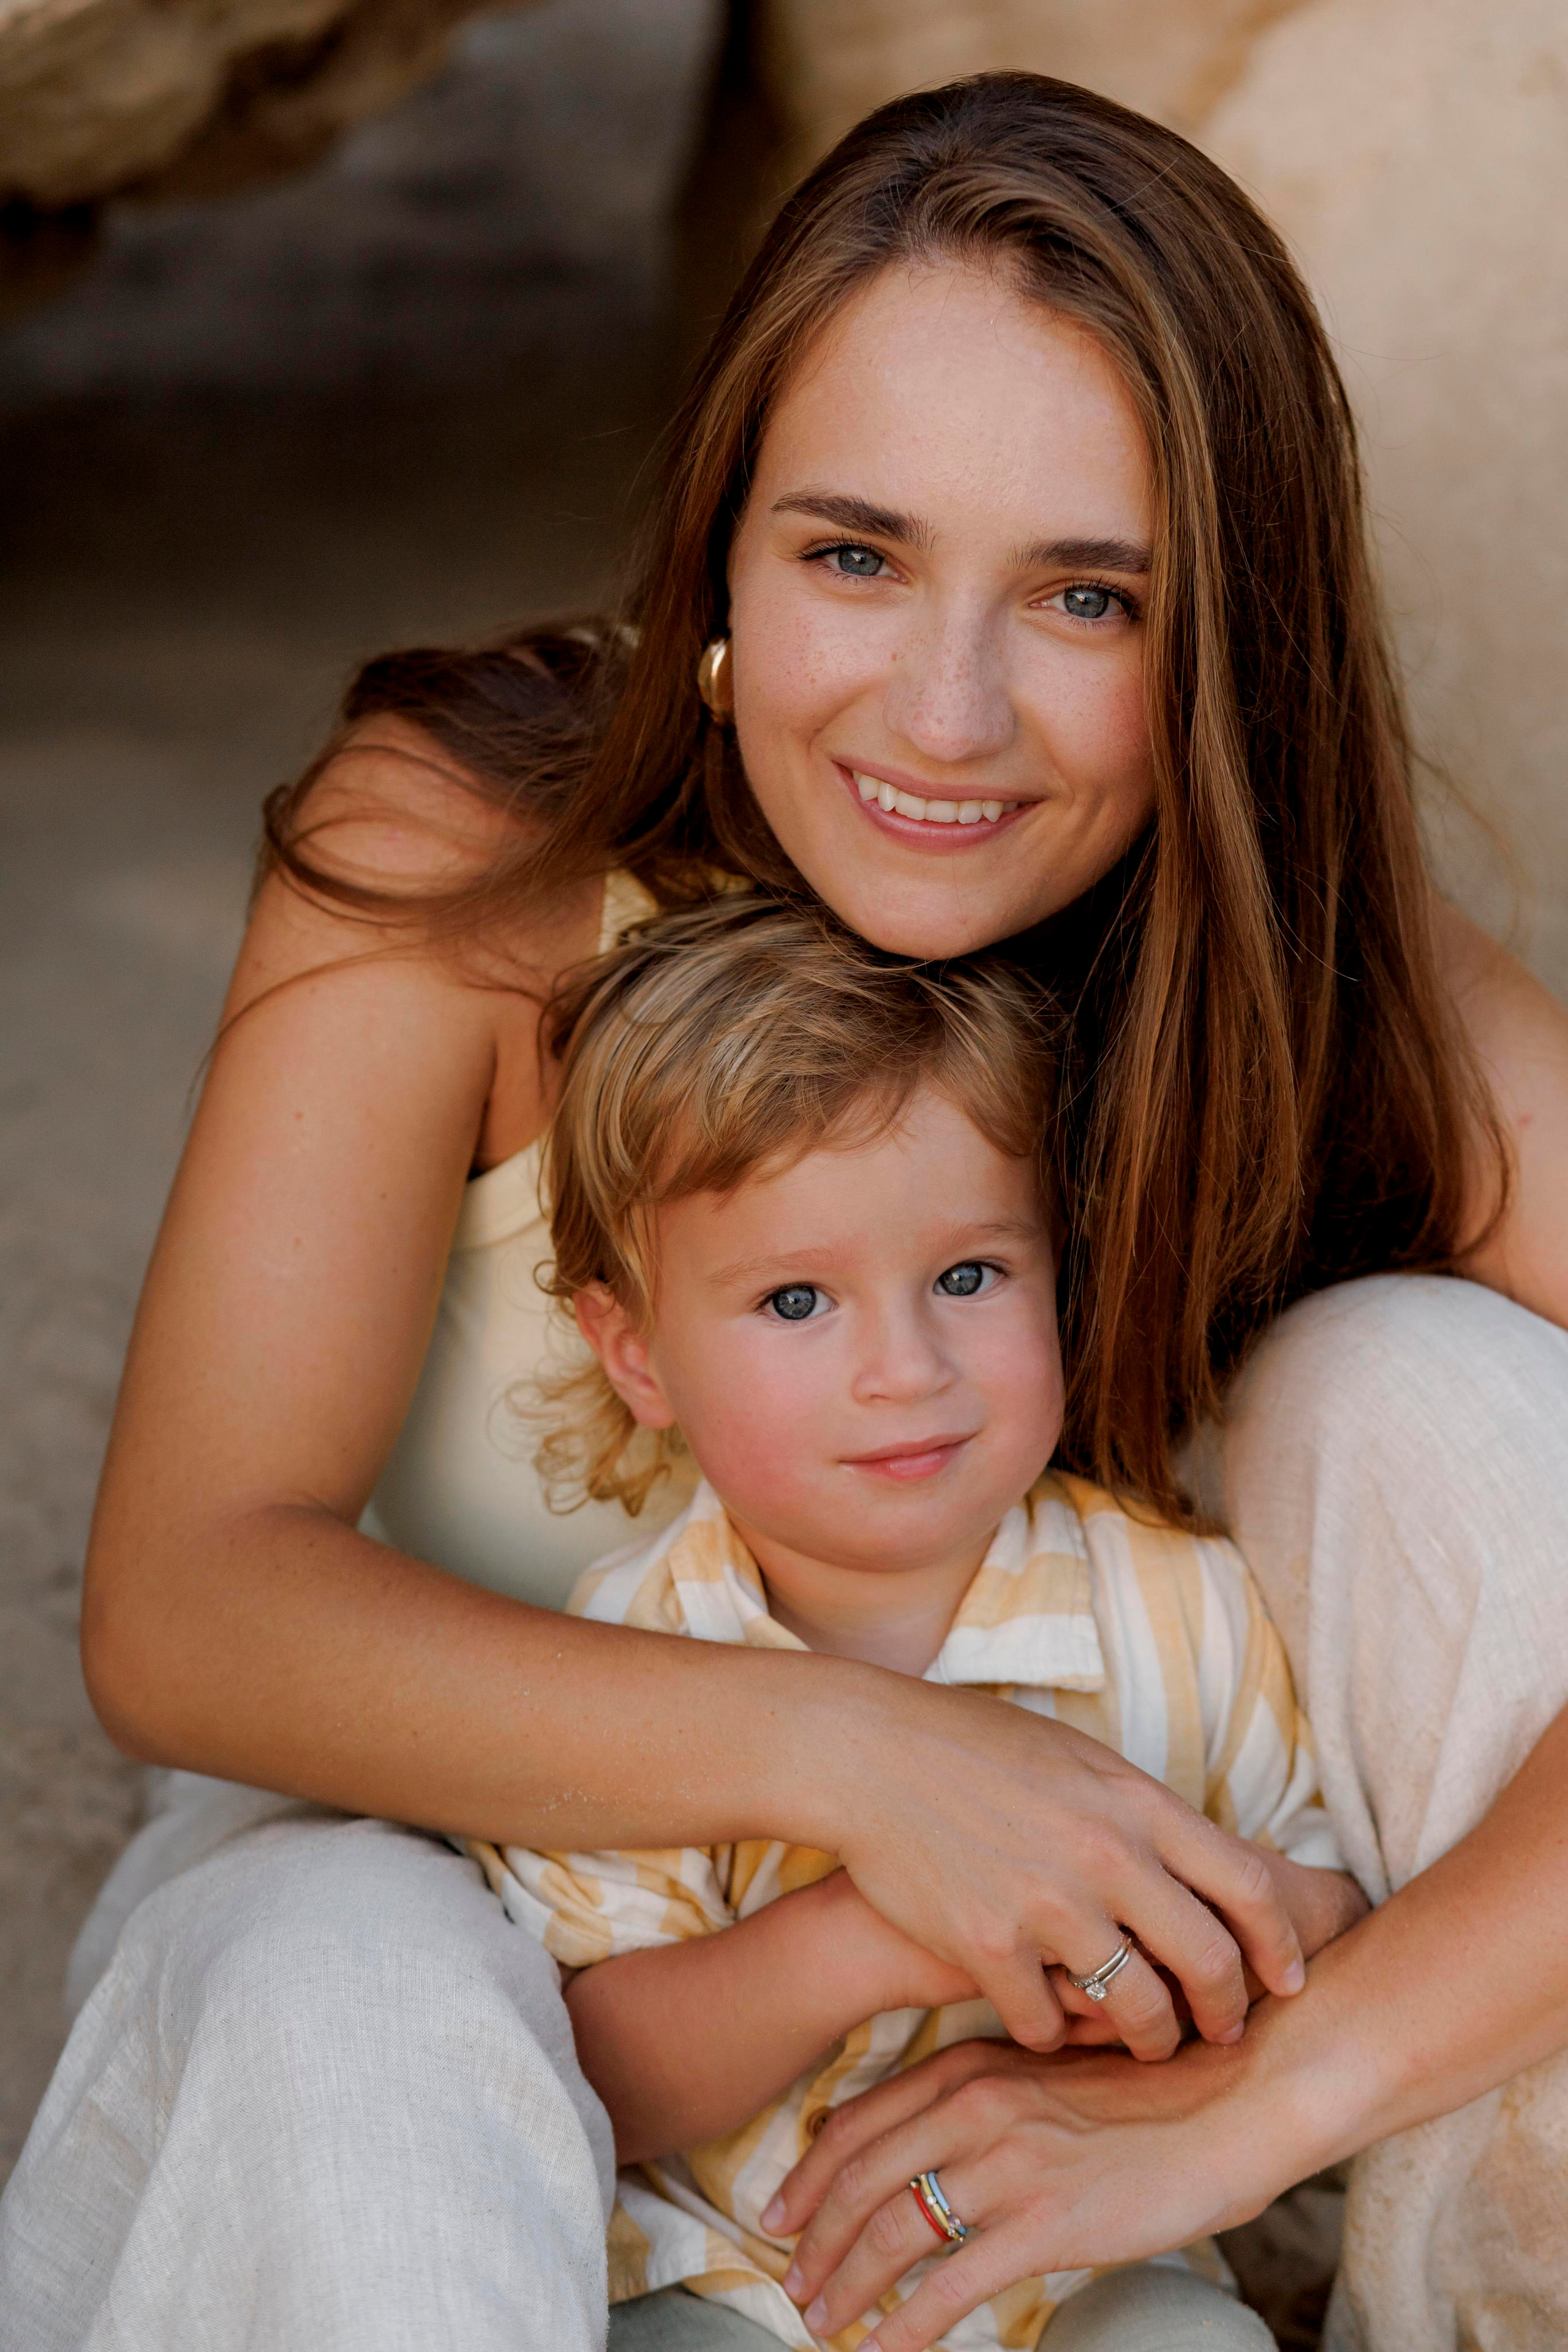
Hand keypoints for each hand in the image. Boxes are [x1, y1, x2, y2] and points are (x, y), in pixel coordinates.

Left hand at [762, 2036, 1279, 2351]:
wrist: (1236, 2094)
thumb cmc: (1155, 2088)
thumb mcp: (1051, 2072)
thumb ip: (993, 2096)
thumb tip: (943, 2143)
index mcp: (975, 2067)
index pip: (863, 2122)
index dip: (812, 2171)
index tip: (783, 2210)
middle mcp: (977, 2106)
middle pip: (863, 2177)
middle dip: (814, 2234)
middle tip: (790, 2277)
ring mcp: (1010, 2164)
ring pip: (894, 2230)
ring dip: (847, 2282)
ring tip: (821, 2318)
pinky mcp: (1047, 2223)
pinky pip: (953, 2285)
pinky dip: (905, 2325)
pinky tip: (882, 2351)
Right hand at [830, 1679, 1306, 2054]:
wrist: (870, 1756)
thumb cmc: (976, 1749)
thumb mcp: (1079, 1760)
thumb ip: (1141, 1814)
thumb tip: (1204, 1863)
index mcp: (1136, 1802)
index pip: (1247, 1887)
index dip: (1279, 1947)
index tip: (1286, 1980)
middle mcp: (1103, 1853)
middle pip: (1205, 1960)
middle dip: (1223, 2011)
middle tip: (1219, 2032)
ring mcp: (1045, 1902)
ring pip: (1133, 2007)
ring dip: (1145, 2037)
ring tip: (1140, 2041)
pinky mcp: (986, 1944)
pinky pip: (1044, 2024)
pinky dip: (1051, 2034)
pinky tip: (1044, 2021)